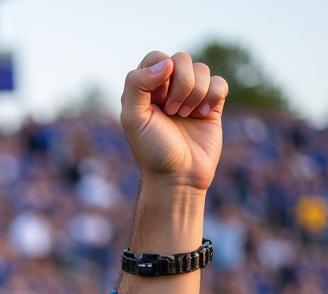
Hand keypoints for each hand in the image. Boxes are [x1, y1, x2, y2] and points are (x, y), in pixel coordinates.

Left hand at [121, 52, 227, 192]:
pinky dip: (213, 97)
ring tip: (184, 116)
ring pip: (202, 69)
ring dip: (195, 94)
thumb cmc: (152, 150)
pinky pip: (220, 82)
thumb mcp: (133, 119)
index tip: (157, 100)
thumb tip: (167, 62)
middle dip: (180, 85)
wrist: (178, 177)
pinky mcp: (212, 104)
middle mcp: (167, 89)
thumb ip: (137, 85)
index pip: (155, 57)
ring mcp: (190, 95)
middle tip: (171, 112)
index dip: (160, 73)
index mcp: (145, 90)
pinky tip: (202, 116)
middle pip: (181, 59)